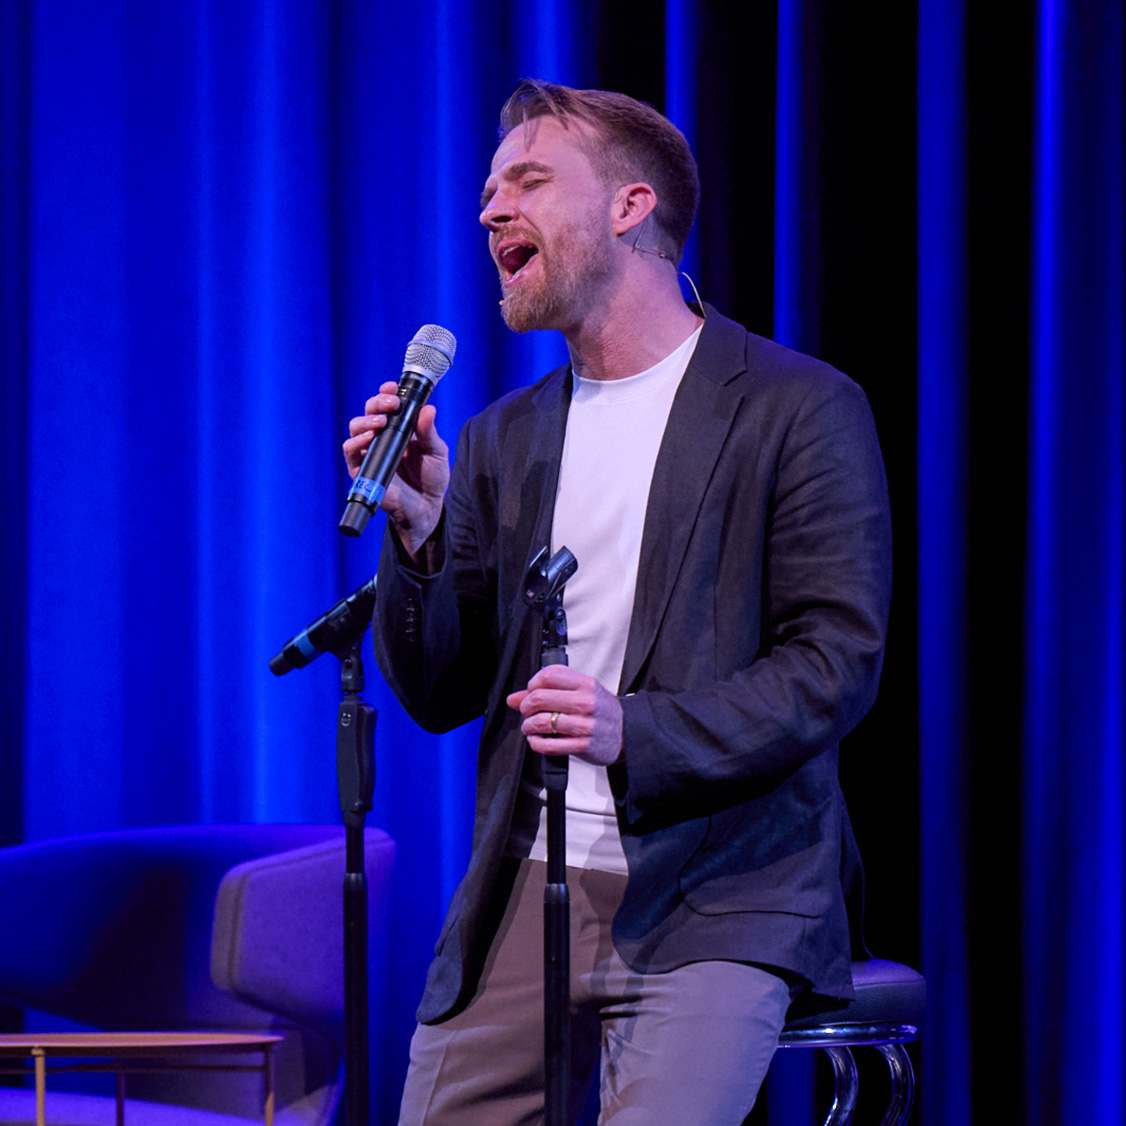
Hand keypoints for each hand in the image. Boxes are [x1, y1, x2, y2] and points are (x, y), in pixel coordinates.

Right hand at [343, 381, 448, 556]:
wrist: (427, 507)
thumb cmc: (431, 478)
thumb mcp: (436, 452)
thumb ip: (430, 432)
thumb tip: (428, 408)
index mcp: (399, 429)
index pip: (386, 405)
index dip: (385, 393)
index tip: (392, 387)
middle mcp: (382, 437)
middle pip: (368, 411)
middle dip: (377, 403)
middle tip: (391, 403)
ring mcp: (371, 453)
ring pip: (356, 428)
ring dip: (365, 421)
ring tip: (381, 422)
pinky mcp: (362, 470)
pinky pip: (351, 452)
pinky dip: (356, 443)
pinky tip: (368, 439)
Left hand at [506, 665, 623, 765]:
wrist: (627, 733)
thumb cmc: (602, 711)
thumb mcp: (582, 693)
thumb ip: (549, 691)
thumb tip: (515, 698)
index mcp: (585, 684)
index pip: (548, 675)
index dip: (531, 684)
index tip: (530, 692)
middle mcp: (585, 702)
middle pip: (539, 698)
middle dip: (525, 706)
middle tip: (527, 711)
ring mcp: (584, 725)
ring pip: (542, 722)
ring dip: (528, 726)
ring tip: (531, 727)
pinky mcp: (582, 746)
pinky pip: (548, 745)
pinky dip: (536, 743)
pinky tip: (537, 740)